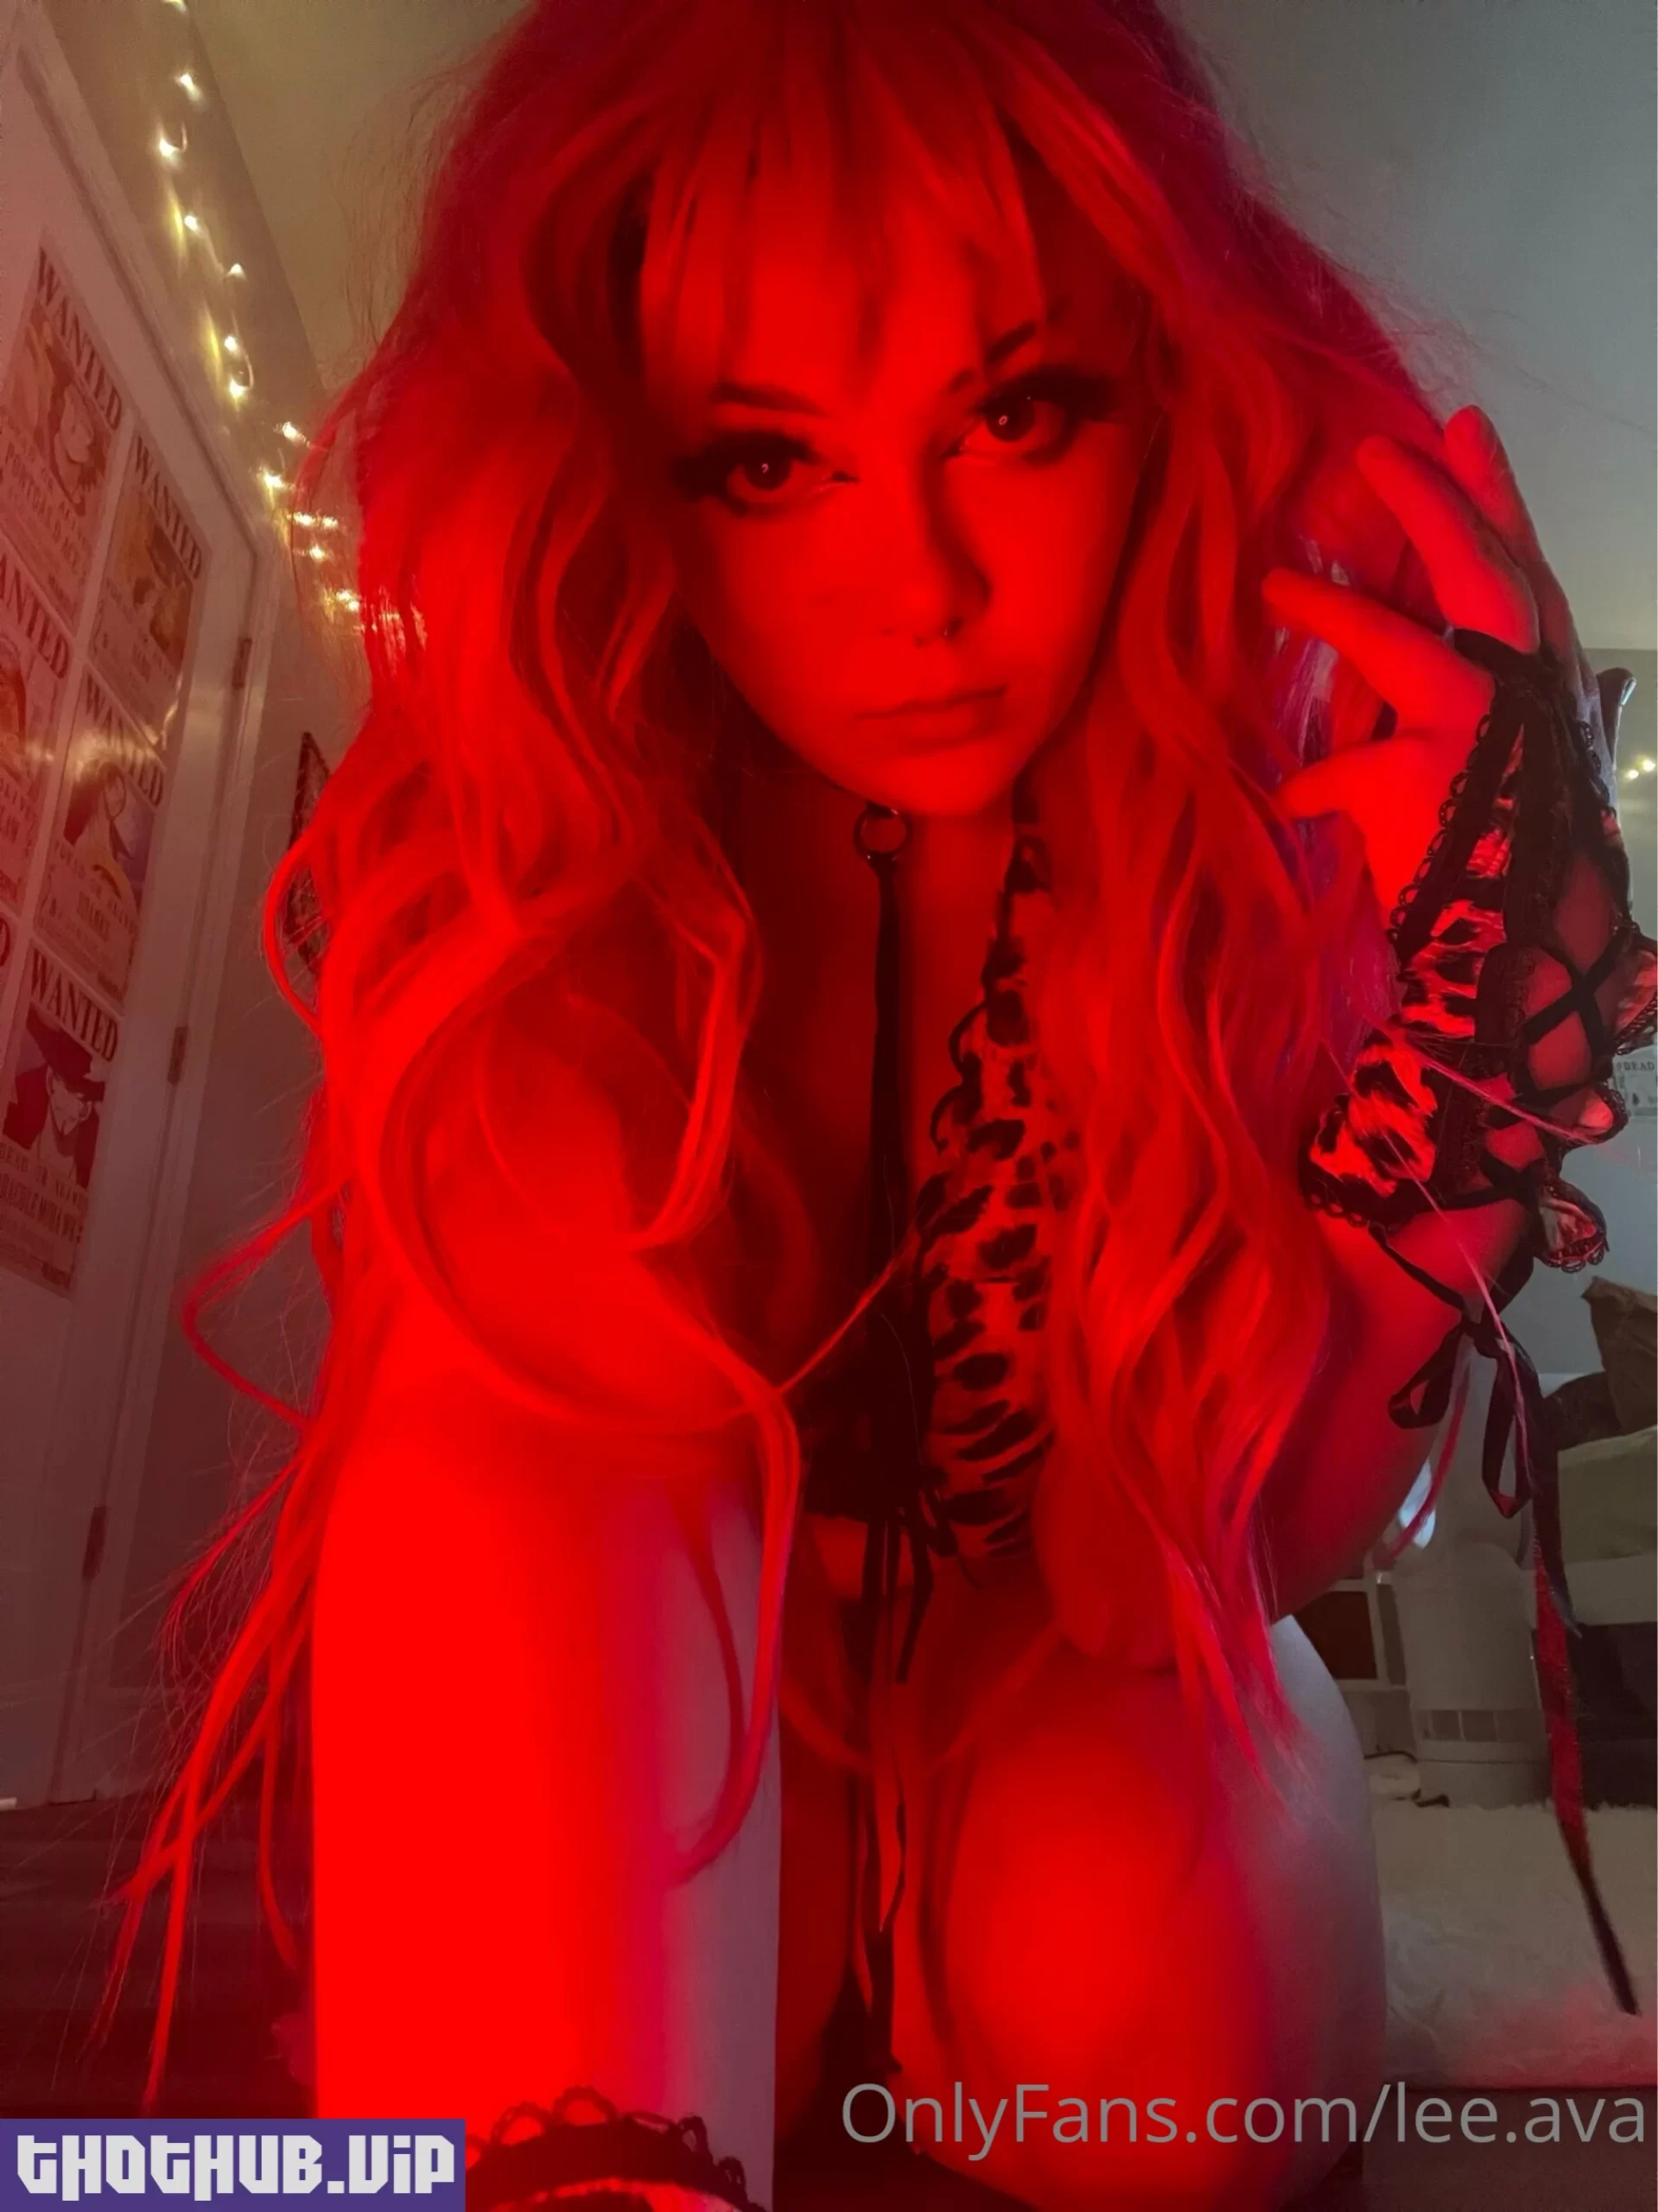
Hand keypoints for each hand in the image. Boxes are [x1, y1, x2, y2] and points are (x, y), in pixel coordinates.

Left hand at [1262, 406, 1590, 924]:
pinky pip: (1338, 770)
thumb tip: (1614, 674)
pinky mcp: (1413, 782)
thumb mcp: (1567, 771)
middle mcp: (1521, 693)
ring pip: (1396, 645)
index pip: (1523, 571)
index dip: (1494, 497)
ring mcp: (1472, 731)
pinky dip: (1312, 786)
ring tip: (1276, 581)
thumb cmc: (1537, 858)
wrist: (1525, 957)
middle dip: (1430, 505)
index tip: (1460, 426)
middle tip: (1375, 449)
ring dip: (1334, 609)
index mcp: (1551, 683)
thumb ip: (1579, 712)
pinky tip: (1293, 797)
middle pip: (1478, 576)